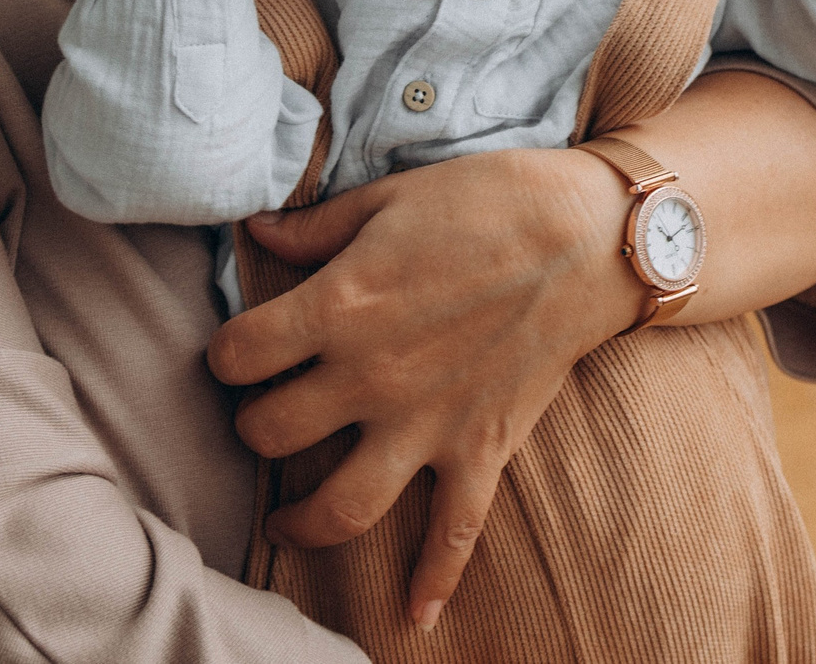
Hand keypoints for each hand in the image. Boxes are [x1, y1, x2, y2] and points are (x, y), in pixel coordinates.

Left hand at [209, 147, 642, 628]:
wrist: (591, 237)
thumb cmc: (487, 200)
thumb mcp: (389, 198)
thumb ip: (316, 227)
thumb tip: (255, 230)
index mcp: (340, 307)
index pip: (240, 354)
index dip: (225, 353)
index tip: (235, 351)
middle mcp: (372, 377)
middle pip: (272, 433)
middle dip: (252, 426)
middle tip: (260, 415)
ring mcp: (428, 423)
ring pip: (342, 505)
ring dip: (301, 522)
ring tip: (283, 523)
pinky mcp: (481, 449)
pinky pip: (454, 534)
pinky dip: (434, 581)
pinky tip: (413, 616)